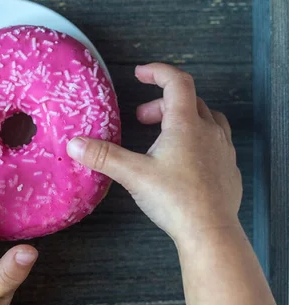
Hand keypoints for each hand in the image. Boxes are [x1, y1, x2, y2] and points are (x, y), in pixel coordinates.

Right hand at [67, 63, 242, 245]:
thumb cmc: (174, 199)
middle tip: (141, 119)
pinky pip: (216, 141)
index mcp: (186, 124)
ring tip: (163, 135)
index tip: (140, 73)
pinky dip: (198, 138)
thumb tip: (74, 144)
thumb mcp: (133, 175)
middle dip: (162, 103)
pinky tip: (184, 159)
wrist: (211, 232)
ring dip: (183, 118)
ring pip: (207, 118)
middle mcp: (209, 130)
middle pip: (189, 100)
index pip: (177, 82)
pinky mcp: (229, 168)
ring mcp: (224, 149)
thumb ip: (103, 156)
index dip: (158, 72)